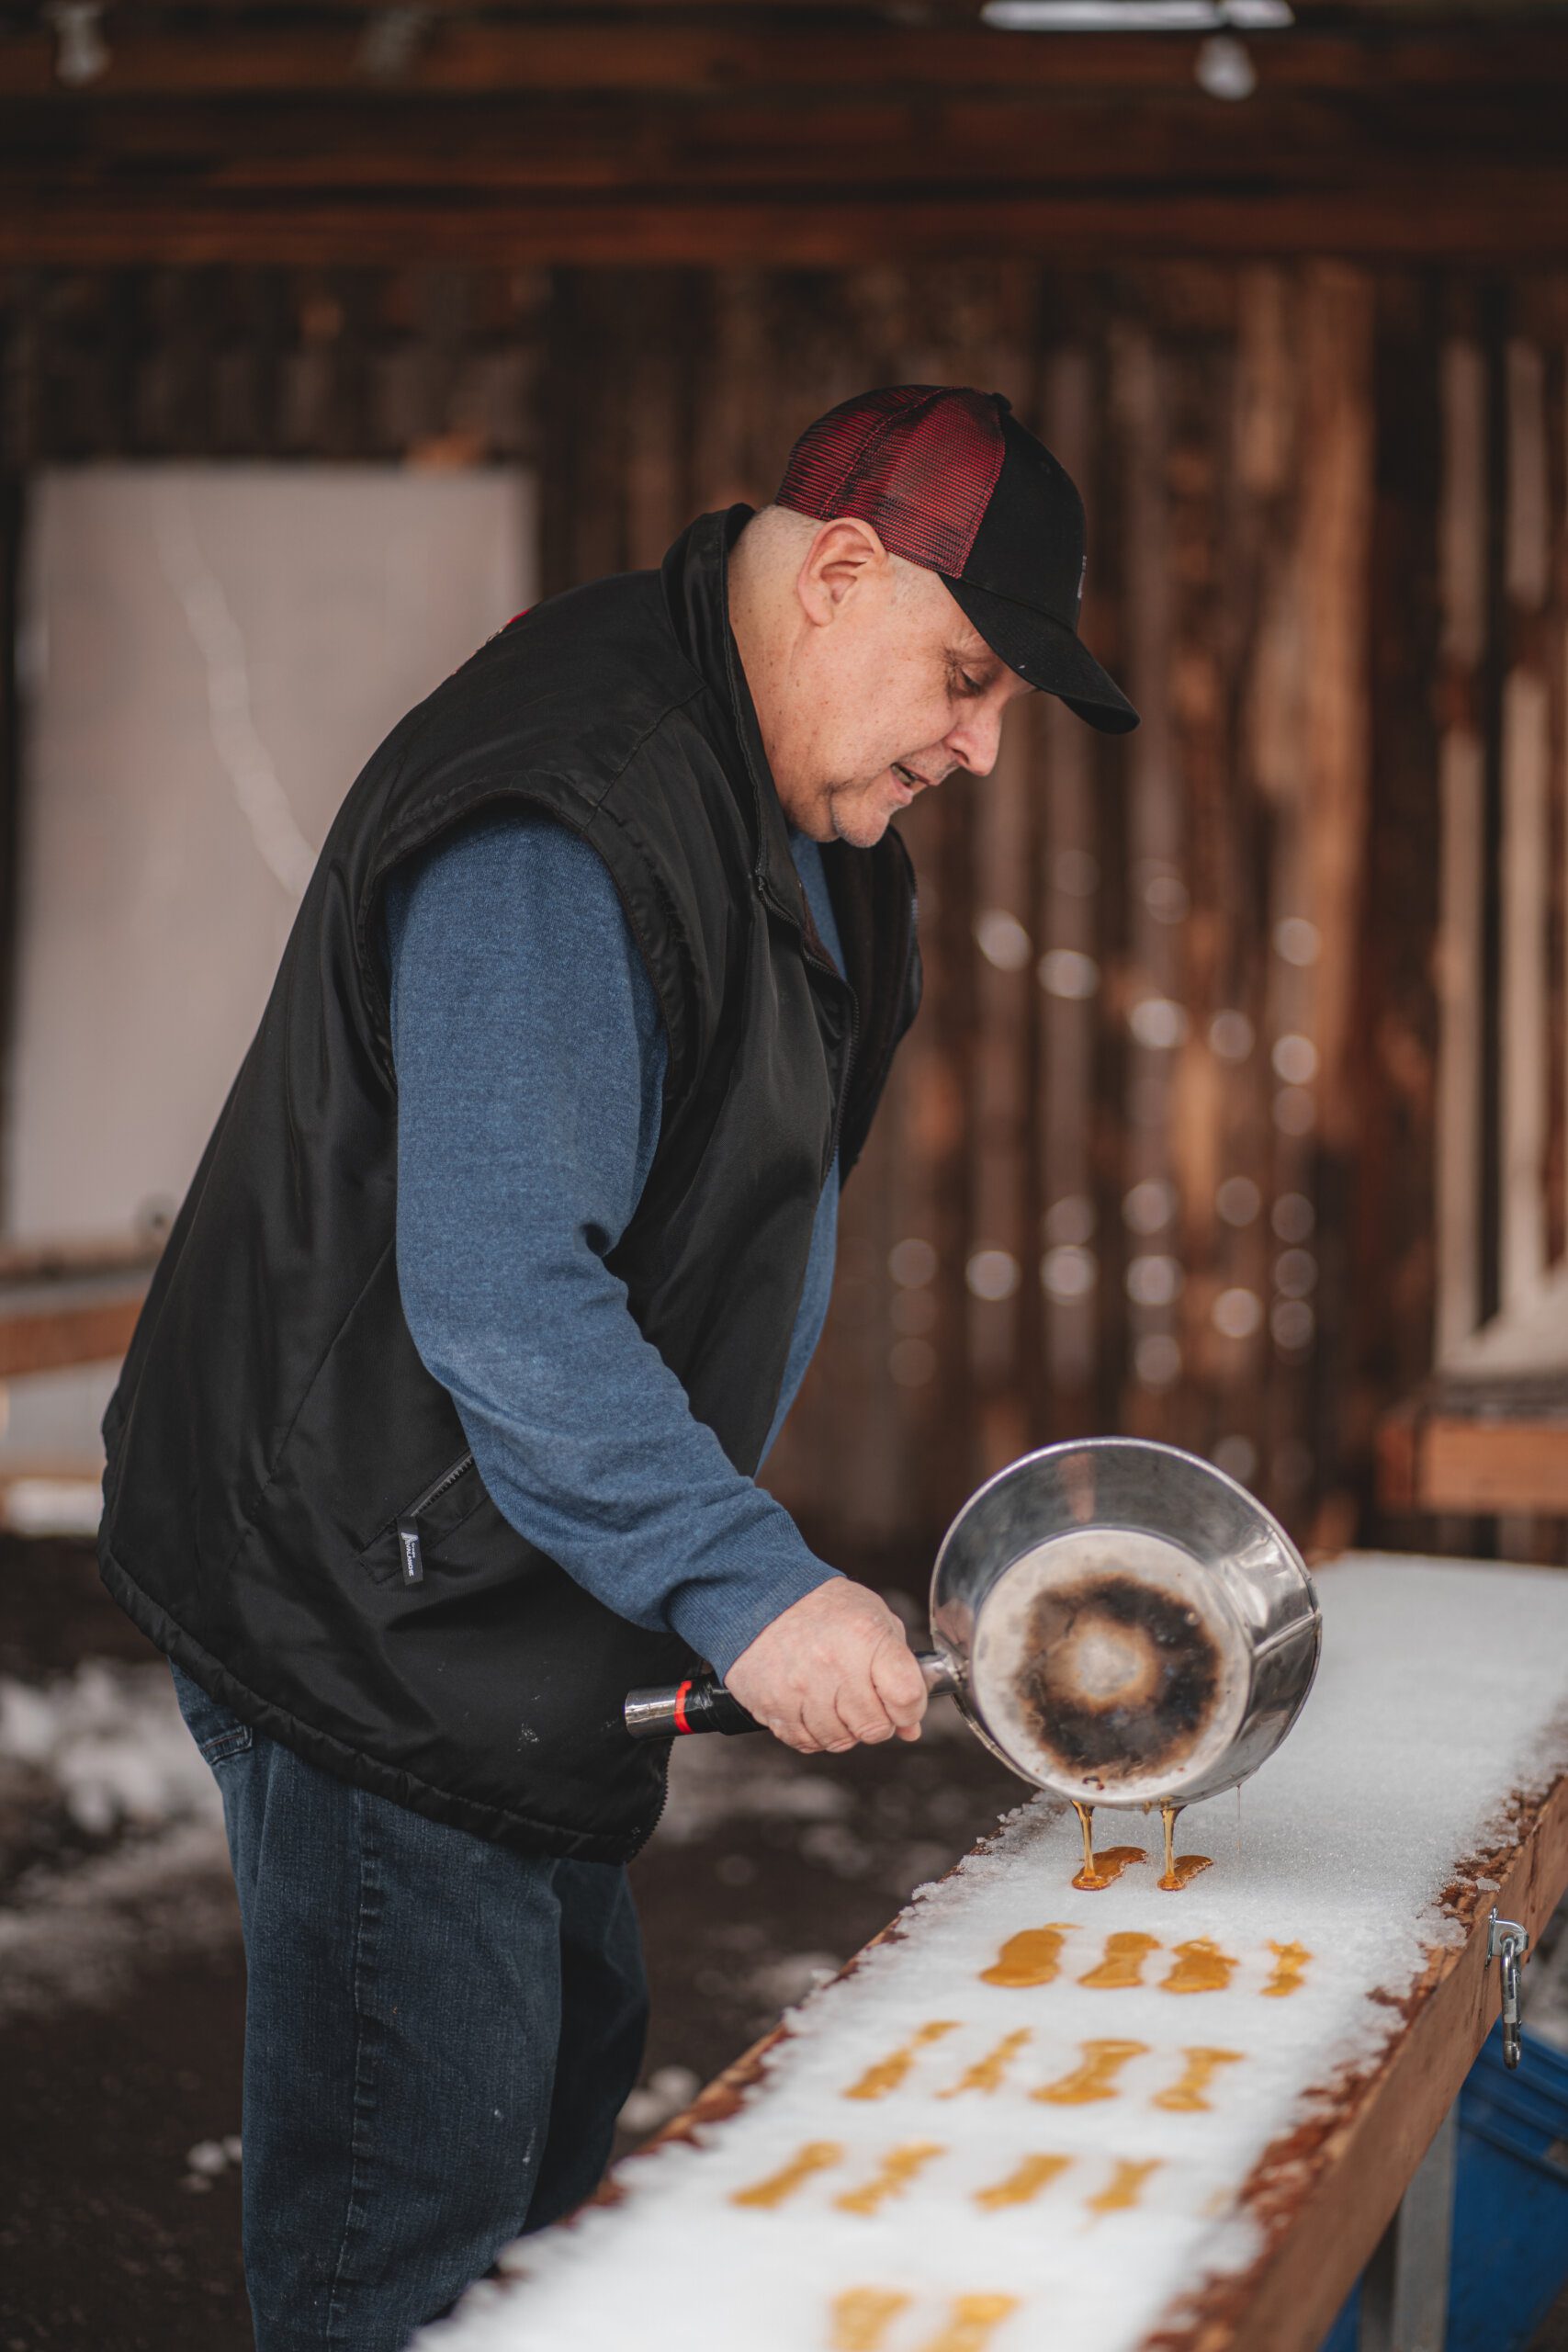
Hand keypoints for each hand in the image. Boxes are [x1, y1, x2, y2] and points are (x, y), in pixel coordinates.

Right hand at [724, 1579, 927, 1754]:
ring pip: (838, 1740)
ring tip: (834, 1700)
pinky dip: (813, 1733)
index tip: (902, 1705)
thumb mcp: (875, 1619)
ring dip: (843, 1729)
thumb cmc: (827, 1608)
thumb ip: (901, 1669)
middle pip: (874, 1727)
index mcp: (866, 1637)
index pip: (906, 1696)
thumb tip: (911, 1728)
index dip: (910, 1709)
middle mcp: (833, 1664)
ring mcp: (800, 1687)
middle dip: (876, 1721)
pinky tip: (811, 1708)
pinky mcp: (772, 1704)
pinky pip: (805, 1742)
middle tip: (864, 1701)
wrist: (766, 1595)